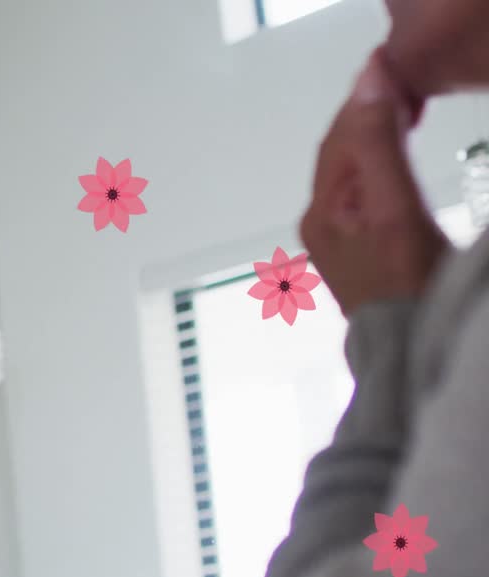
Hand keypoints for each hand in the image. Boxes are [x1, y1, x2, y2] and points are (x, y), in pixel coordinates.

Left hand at [300, 46, 450, 318]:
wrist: (412, 350)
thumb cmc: (404, 285)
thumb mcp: (392, 207)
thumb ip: (379, 146)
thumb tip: (366, 85)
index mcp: (321, 210)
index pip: (339, 139)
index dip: (363, 101)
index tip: (387, 69)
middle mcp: (319, 223)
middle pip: (340, 156)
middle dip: (364, 118)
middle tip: (396, 86)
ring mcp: (336, 241)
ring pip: (350, 173)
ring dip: (371, 141)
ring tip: (398, 114)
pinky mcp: (357, 253)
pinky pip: (361, 194)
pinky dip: (378, 167)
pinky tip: (394, 163)